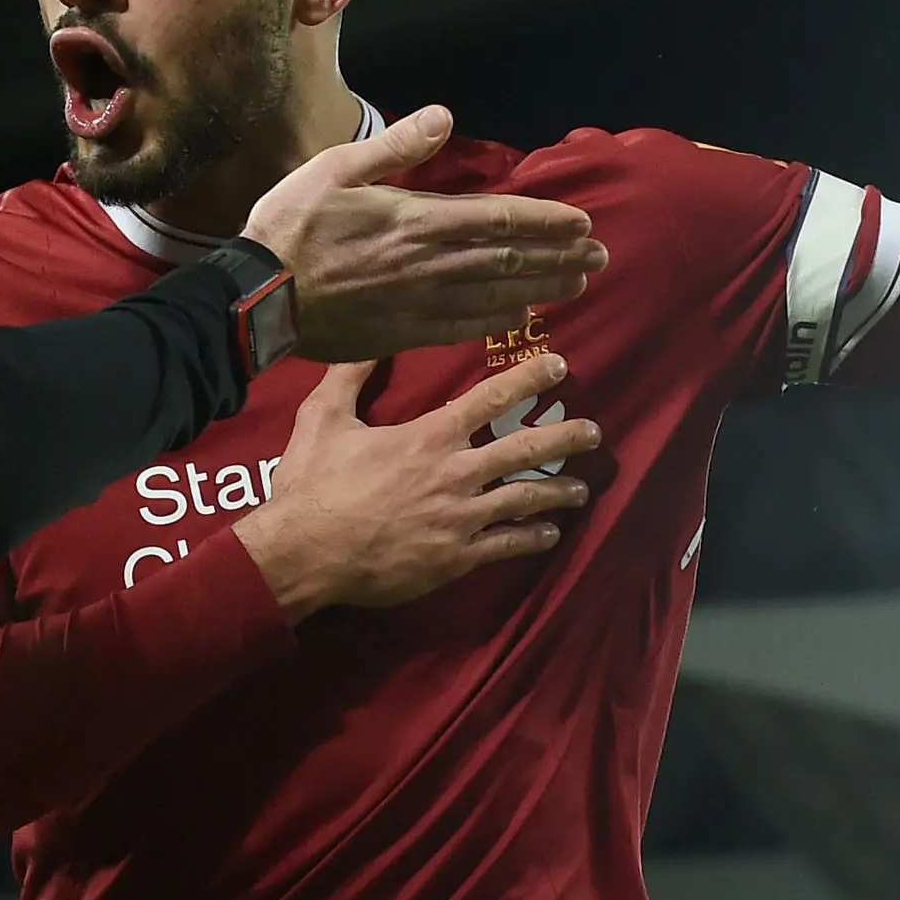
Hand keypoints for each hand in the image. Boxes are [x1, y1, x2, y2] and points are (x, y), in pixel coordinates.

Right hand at [233, 354, 600, 620]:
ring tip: (582, 488)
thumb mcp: (322, 418)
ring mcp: (460, 518)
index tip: (560, 366)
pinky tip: (548, 534)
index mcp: (429, 436)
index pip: (491, 398)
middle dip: (565, 437)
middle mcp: (455, 473)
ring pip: (525, 499)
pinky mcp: (455, 558)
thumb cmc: (313, 485)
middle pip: (525, 449)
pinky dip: (531, 538)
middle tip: (594, 432)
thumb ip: (348, 376)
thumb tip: (367, 340)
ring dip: (558, 491)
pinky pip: (505, 545)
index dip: (530, 378)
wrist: (305, 553)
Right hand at [242, 106, 610, 359]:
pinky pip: (466, 327)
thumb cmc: (291, 226)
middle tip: (600, 257)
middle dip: (560, 257)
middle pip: (511, 261)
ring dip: (542, 289)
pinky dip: (500, 321)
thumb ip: (396, 145)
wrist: (258, 297)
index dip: (546, 221)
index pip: (500, 219)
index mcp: (418, 221)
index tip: (582, 223)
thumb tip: (445, 115)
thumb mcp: (336, 167)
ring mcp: (421, 304)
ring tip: (578, 285)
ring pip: (498, 297)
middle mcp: (431, 265)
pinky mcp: (406, 333)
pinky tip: (522, 317)